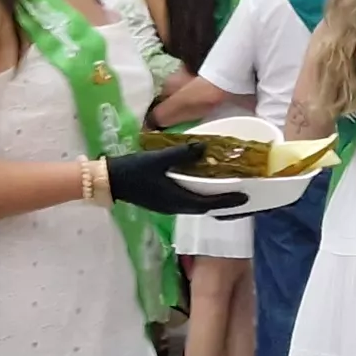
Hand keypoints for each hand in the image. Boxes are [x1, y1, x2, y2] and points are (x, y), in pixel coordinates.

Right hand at [104, 143, 249, 215]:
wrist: (109, 180)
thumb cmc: (134, 170)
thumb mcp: (158, 159)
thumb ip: (182, 153)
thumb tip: (205, 146)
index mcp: (178, 200)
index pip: (209, 203)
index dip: (229, 202)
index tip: (246, 198)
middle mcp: (176, 207)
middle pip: (206, 208)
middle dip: (224, 204)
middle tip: (241, 195)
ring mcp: (169, 207)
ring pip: (197, 206)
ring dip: (212, 200)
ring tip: (226, 190)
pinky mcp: (163, 203)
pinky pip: (188, 202)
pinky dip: (200, 196)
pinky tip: (202, 185)